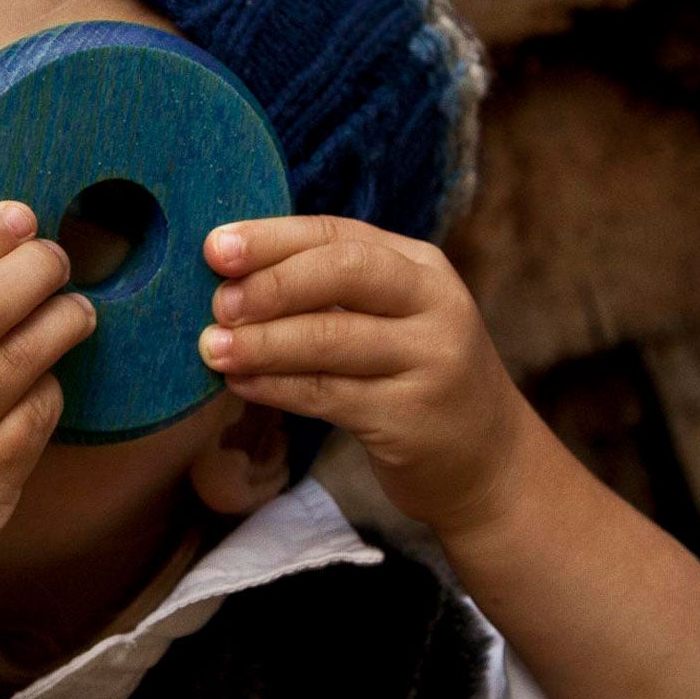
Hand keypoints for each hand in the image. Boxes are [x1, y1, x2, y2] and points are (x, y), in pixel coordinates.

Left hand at [197, 215, 528, 534]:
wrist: (487, 462)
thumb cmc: (413, 380)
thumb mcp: (391, 320)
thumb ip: (330, 293)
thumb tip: (229, 279)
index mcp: (420, 267)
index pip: (339, 236)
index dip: (273, 238)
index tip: (214, 247)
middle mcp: (434, 304)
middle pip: (345, 272)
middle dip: (272, 283)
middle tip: (218, 303)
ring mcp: (430, 360)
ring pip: (332, 338)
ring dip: (263, 341)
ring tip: (212, 347)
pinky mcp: (412, 418)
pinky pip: (329, 394)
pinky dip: (276, 386)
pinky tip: (240, 383)